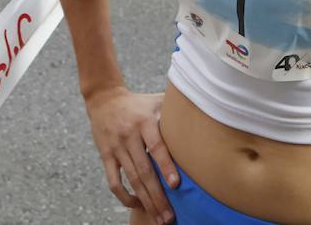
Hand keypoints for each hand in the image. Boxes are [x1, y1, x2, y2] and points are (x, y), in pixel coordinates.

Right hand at [84, 87, 178, 224]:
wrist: (104, 98)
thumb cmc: (138, 102)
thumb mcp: (156, 101)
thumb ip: (175, 109)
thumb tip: (205, 111)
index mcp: (144, 121)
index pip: (156, 146)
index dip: (166, 165)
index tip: (176, 184)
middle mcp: (129, 135)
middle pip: (144, 170)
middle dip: (158, 195)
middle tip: (170, 215)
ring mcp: (116, 147)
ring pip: (131, 180)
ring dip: (146, 201)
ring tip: (159, 217)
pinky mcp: (105, 156)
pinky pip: (114, 181)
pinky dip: (125, 196)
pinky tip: (137, 204)